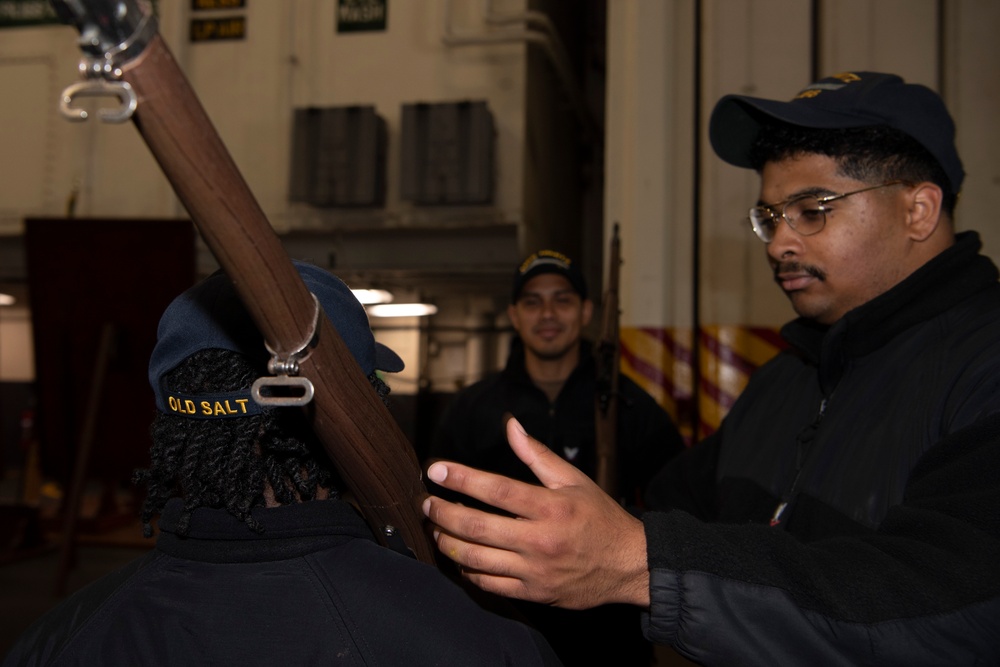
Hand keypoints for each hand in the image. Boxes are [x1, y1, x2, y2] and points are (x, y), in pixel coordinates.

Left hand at [422, 417, 649, 608]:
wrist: (629, 566)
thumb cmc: (600, 518)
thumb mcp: (573, 479)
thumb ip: (536, 454)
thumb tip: (510, 425)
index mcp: (551, 507)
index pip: (496, 490)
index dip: (462, 478)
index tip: (436, 470)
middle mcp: (540, 539)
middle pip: (477, 527)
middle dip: (443, 513)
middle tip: (427, 503)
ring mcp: (535, 570)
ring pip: (476, 559)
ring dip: (448, 543)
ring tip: (436, 529)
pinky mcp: (533, 593)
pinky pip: (489, 585)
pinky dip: (467, 571)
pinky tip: (460, 557)